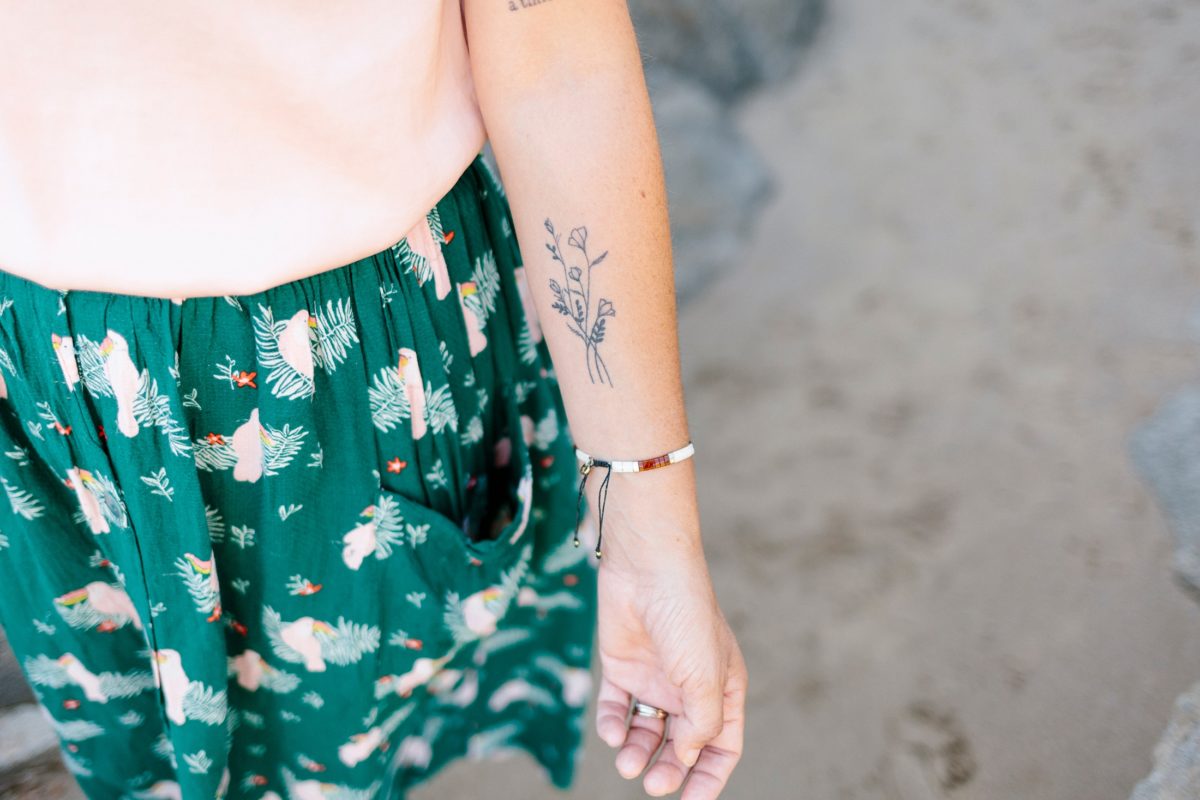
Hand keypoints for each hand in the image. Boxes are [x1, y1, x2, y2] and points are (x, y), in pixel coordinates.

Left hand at [593, 530, 746, 797]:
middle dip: (669, 770)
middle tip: (653, 785)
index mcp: (722, 688)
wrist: (646, 567)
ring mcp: (654, 677)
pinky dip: (613, 725)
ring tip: (627, 763)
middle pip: (681, 745)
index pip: (722, 745)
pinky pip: (616, 707)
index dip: (710, 776)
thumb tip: (685, 759)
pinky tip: (613, 732)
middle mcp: (688, 686)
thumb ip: (700, 725)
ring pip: (646, 731)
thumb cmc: (686, 616)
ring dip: (638, 752)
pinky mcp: (622, 666)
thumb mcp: (704, 677)